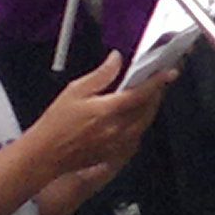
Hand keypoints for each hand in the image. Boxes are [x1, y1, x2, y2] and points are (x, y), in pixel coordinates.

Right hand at [26, 53, 166, 182]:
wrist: (45, 155)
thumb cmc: (55, 124)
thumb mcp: (75, 91)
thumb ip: (100, 75)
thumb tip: (116, 59)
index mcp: (107, 111)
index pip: (141, 94)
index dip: (157, 81)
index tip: (169, 72)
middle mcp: (116, 129)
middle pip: (147, 110)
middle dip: (157, 94)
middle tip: (160, 81)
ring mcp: (117, 144)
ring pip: (144, 124)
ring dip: (150, 109)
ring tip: (149, 96)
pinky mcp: (114, 153)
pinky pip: (135, 137)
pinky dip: (140, 124)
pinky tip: (135, 116)